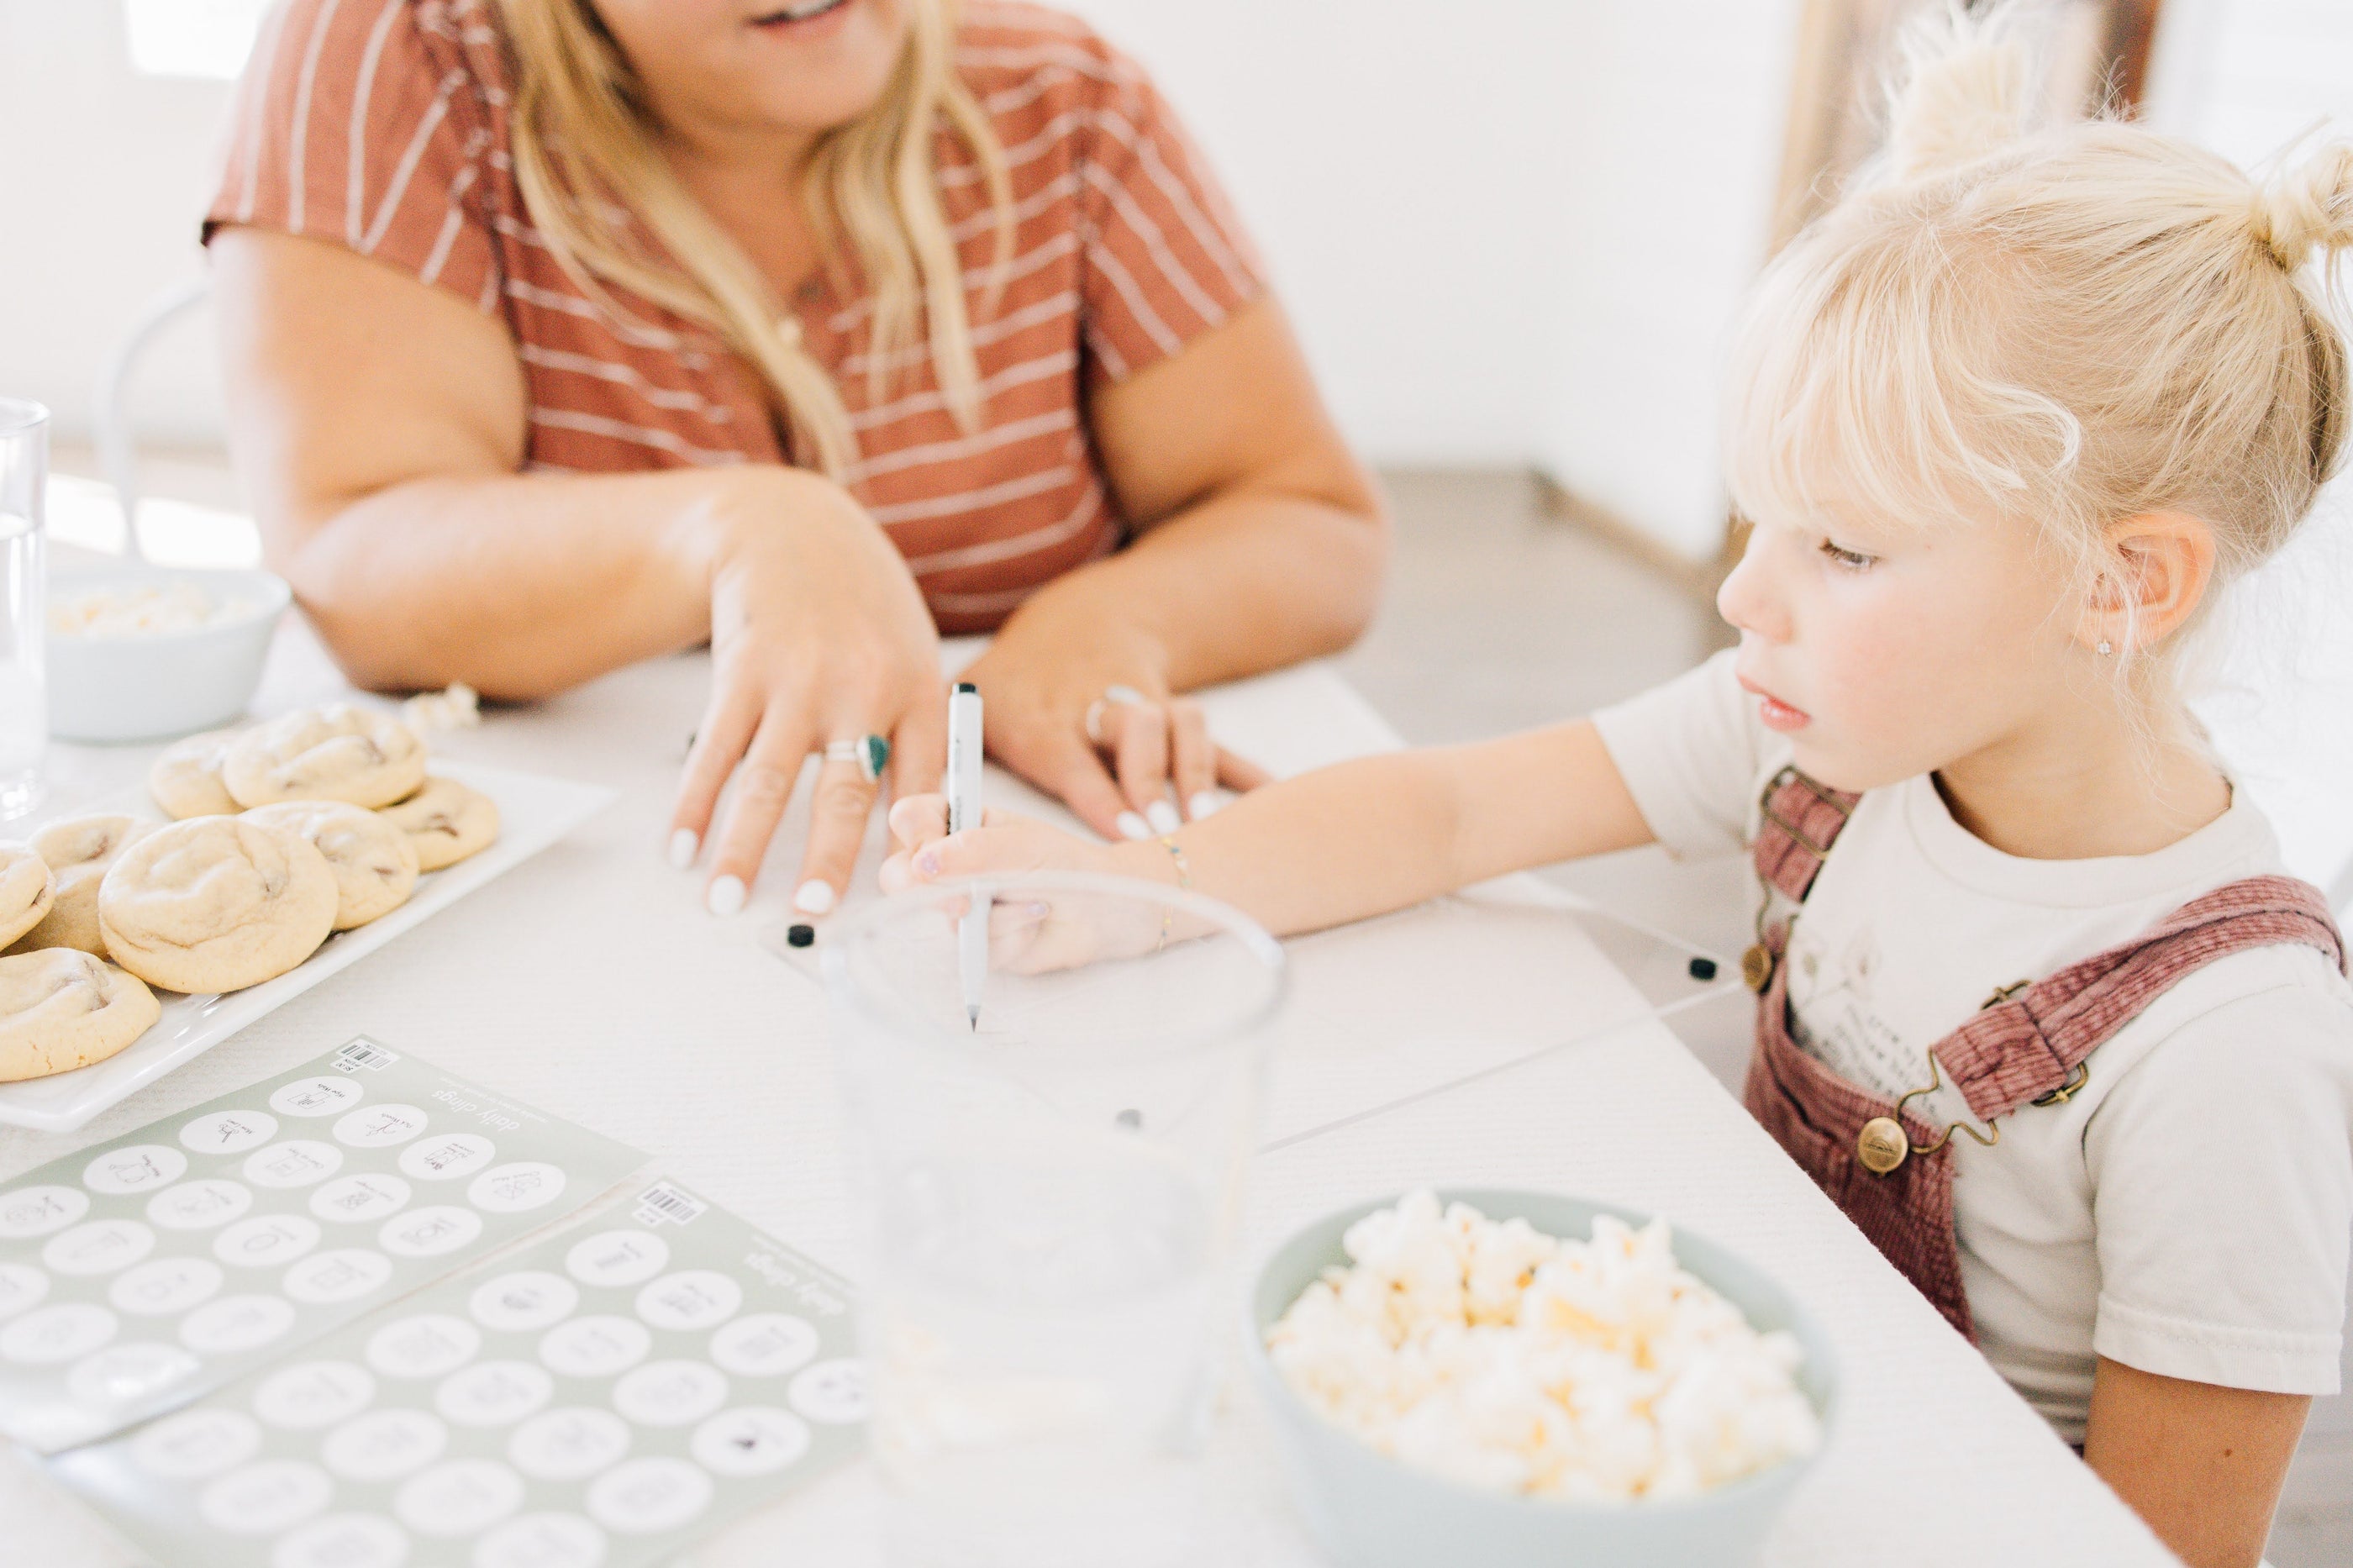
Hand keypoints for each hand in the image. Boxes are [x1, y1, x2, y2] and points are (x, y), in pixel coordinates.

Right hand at [668, 469, 946, 914]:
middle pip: (846, 791)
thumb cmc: (865, 611)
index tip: (907, 899)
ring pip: (769, 780)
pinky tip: (680, 846)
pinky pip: (715, 750)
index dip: (918, 844)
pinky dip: (694, 803)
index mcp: (920, 692)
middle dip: (826, 859)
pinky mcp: (743, 668)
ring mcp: (799, 677)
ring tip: (725, 900)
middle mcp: (863, 687)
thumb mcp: (914, 660)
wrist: (795, 531)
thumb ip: (920, 740)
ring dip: (743, 846)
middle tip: (813, 915)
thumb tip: (925, 836)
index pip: (928, 784)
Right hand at [880, 794, 1168, 972]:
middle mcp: (952, 864)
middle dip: (925, 890)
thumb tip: (924, 863)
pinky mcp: (976, 943)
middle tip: (962, 901)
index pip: (910, 818)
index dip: (914, 831)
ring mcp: (959, 905)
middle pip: (899, 874)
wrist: (1105, 910)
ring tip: (1035, 900)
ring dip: (993, 912)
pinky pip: (973, 946)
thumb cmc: (1067, 864)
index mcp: (959, 824)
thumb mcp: (1025, 845)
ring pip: (942, 916)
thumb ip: (976, 851)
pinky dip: (1010, 935)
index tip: (933, 845)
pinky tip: (1035, 922)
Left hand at [958, 608, 1269, 841]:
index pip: (1069, 753)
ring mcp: (1145, 705)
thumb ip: (938, 758)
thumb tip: (902, 824)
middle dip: (1149, 780)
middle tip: (1161, 832)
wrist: (1088, 619)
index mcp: (1043, 713)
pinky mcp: (1179, 714)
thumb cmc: (1017, 682)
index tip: (1121, 836)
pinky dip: (1240, 769)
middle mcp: (1097, 705)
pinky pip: (1215, 738)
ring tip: (1201, 820)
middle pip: (1134, 729)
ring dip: (1194, 770)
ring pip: (1179, 723)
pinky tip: (1266, 796)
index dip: (1098, 793)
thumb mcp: (969, 703)